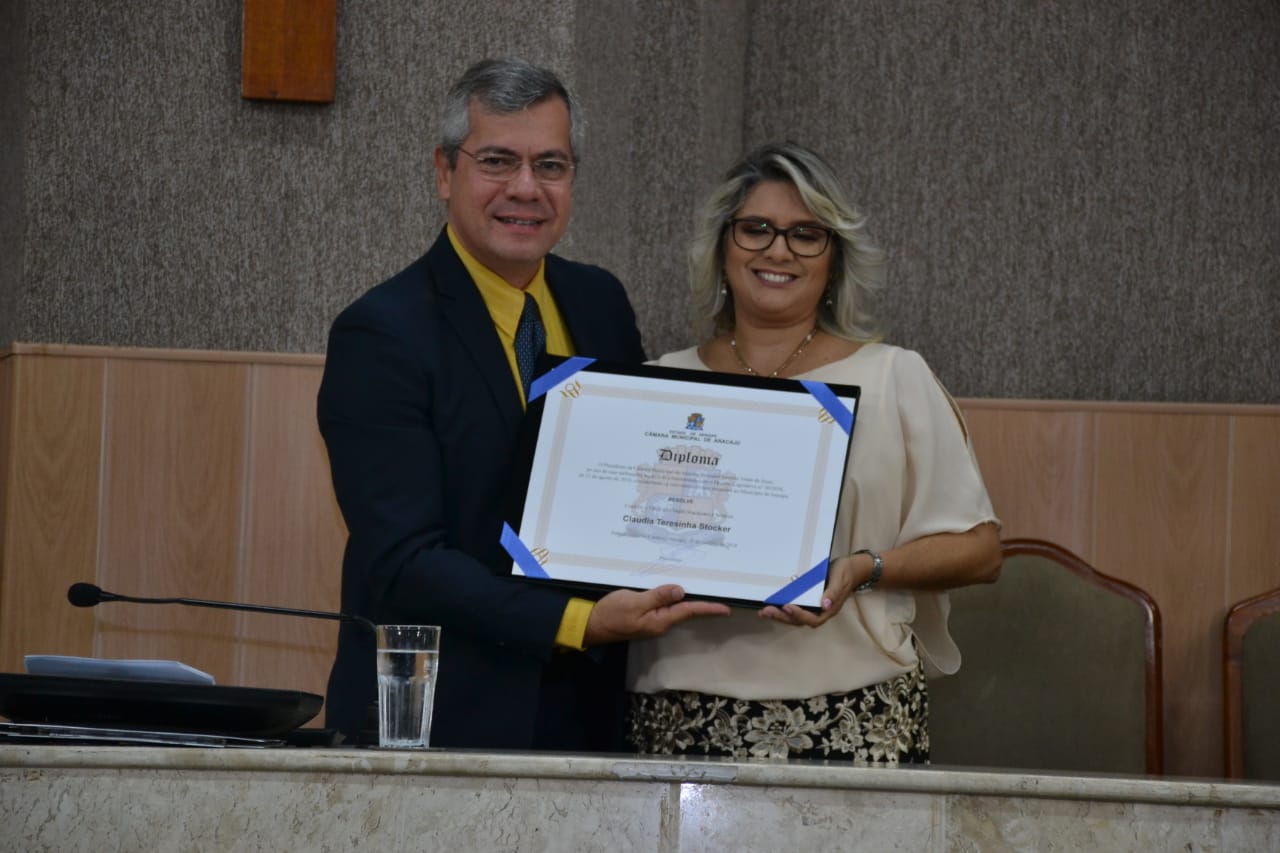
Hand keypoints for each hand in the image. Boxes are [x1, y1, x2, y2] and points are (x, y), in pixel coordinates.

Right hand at [584, 584, 729, 646]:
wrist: (592, 625)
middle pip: (686, 610)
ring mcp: (653, 620)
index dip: (708, 609)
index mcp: (661, 620)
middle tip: (719, 593)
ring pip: (676, 607)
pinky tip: (676, 590)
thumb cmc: (612, 614)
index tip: (726, 608)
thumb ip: (659, 596)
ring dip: (688, 599)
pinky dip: (673, 597)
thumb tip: (681, 591)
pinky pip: (664, 605)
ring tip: (703, 589)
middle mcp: (661, 622)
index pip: (689, 611)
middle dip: (703, 603)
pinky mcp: (645, 616)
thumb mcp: (635, 602)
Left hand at [758, 553, 860, 627]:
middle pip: (799, 620)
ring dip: (779, 615)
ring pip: (794, 617)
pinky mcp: (807, 600)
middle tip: (766, 611)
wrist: (851, 568)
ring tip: (763, 612)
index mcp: (829, 609)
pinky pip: (793, 607)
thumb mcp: (841, 579)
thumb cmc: (846, 573)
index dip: (799, 615)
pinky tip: (770, 605)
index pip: (813, 618)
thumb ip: (834, 592)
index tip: (787, 606)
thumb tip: (825, 604)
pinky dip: (781, 608)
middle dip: (782, 617)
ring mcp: (812, 606)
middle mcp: (819, 611)